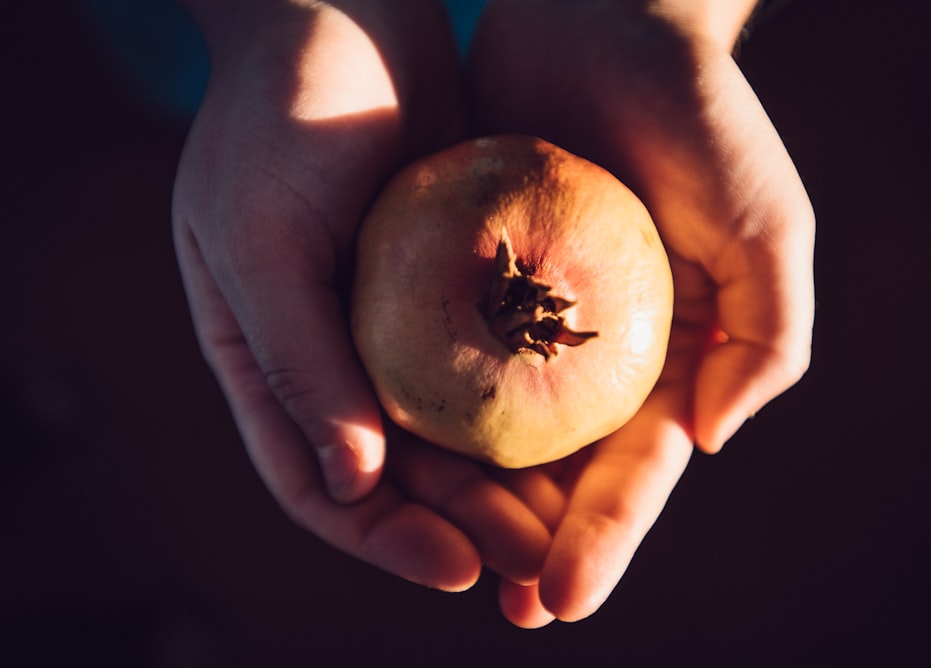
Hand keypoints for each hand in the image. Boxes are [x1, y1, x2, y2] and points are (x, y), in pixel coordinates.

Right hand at [172, 0, 550, 591]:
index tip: (455, 566)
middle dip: (463, 523)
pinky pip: (498, 360)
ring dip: (510, 481)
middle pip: (400, 473)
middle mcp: (337, 356)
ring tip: (570, 521)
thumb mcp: (260, 237)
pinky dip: (534, 403)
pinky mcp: (458, 284)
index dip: (381, 535)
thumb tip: (348, 483)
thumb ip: (296, 361)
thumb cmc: (278, 115)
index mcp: (268, 362)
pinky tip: (588, 433)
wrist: (347, 9)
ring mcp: (399, 323)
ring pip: (458, 430)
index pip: (318, 482)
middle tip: (534, 560)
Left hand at [467, 0, 814, 622]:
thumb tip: (709, 442)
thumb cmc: (700, 119)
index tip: (565, 598)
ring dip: (469, 498)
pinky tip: (388, 456)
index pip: (634, 468)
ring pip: (489, 429)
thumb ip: (767, 337)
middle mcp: (589, 351)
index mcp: (663, 357)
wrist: (605, 21)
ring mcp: (521, 318)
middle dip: (534, 544)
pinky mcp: (462, 274)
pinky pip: (434, 352)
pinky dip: (416, 408)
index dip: (605, 538)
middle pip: (557, 470)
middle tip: (505, 608)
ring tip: (438, 558)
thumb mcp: (766, 224)